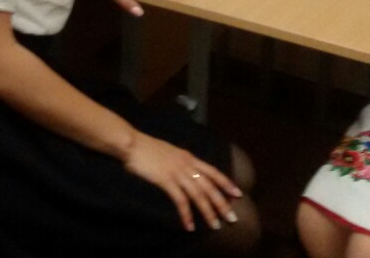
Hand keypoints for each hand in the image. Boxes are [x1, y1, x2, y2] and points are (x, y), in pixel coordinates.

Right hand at [122, 132, 241, 232]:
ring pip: (198, 195)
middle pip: (209, 186)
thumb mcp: (169, 152)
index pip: (213, 171)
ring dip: (208, 212)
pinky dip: (186, 214)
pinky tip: (189, 226)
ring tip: (215, 226)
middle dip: (222, 203)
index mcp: (188, 157)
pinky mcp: (166, 180)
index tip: (237, 194)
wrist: (131, 143)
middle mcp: (187, 164)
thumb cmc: (146, 147)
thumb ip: (180, 161)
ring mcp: (177, 172)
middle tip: (232, 218)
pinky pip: (180, 200)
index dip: (226, 183)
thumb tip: (187, 171)